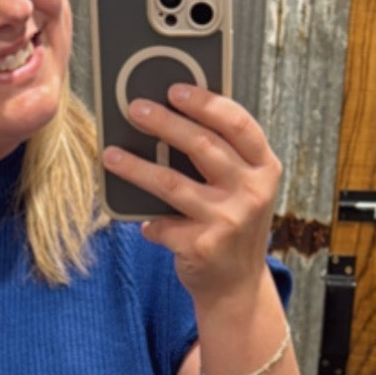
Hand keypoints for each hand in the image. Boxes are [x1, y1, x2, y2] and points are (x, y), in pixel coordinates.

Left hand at [102, 83, 281, 305]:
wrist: (236, 285)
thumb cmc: (231, 223)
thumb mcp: (240, 187)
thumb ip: (219, 156)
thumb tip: (168, 114)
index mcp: (264, 168)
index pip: (238, 124)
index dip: (206, 104)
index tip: (175, 89)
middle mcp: (252, 192)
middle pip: (202, 146)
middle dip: (163, 123)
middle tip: (134, 108)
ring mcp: (229, 221)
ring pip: (171, 184)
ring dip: (136, 167)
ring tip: (110, 154)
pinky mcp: (203, 246)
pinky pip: (162, 224)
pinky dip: (148, 222)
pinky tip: (142, 222)